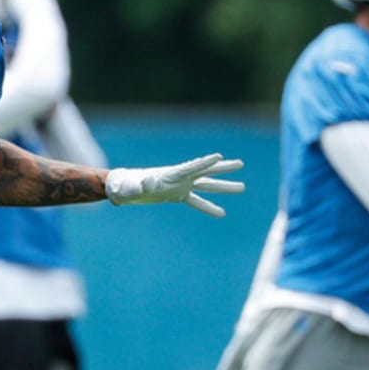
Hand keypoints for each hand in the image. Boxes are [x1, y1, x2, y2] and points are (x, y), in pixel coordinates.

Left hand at [104, 154, 244, 217]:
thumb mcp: (136, 186)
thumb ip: (144, 184)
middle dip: (222, 168)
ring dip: (223, 187)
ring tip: (242, 187)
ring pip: (207, 185)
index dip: (204, 162)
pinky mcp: (178, 195)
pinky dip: (208, 207)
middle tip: (241, 164)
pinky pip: (197, 201)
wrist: (126, 189)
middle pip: (205, 172)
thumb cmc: (129, 186)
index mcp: (172, 174)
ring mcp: (181, 186)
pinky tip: (222, 213)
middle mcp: (180, 178)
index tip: (219, 156)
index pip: (192, 167)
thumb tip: (149, 182)